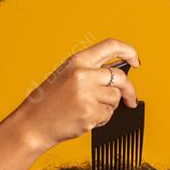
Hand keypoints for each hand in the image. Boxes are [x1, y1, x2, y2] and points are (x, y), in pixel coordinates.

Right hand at [11, 37, 140, 151]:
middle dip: (130, 90)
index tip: (136, 59)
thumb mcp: (65, 76)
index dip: (129, 50)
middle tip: (131, 99)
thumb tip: (118, 77)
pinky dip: (101, 119)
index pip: (110, 46)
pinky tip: (85, 118)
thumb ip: (90, 72)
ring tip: (88, 109)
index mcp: (77, 61)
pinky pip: (108, 114)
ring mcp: (87, 94)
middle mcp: (83, 74)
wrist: (33, 124)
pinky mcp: (90, 112)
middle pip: (120, 77)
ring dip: (108, 106)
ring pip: (115, 98)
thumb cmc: (48, 102)